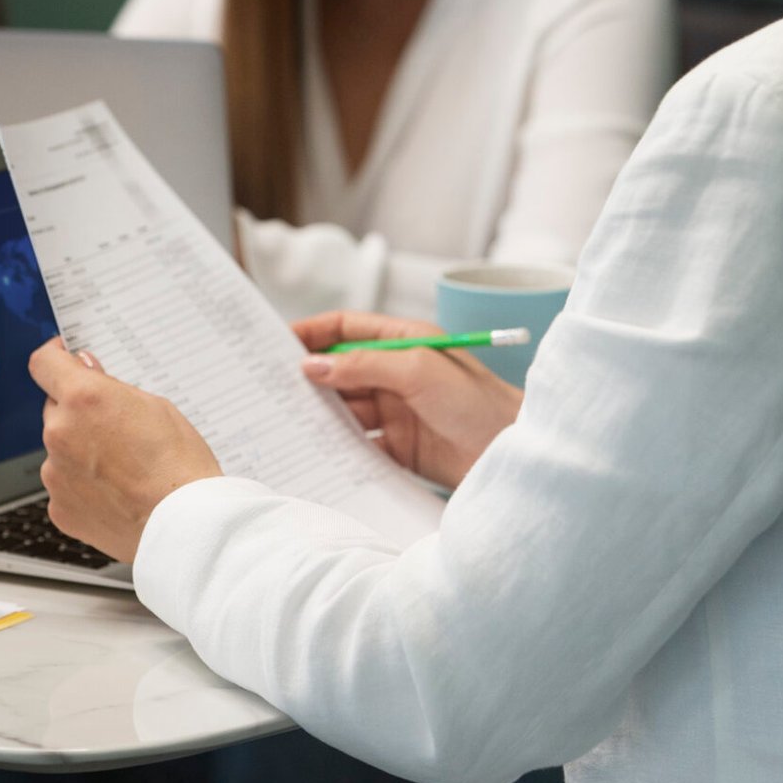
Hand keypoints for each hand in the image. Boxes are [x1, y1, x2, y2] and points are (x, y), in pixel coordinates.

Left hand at [30, 340, 220, 566]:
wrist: (183, 525)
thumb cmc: (179, 466)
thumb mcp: (155, 406)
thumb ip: (111, 388)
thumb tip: (87, 371)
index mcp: (83, 398)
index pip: (44, 364)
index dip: (54, 358)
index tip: (62, 359)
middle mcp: (60, 433)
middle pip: (56, 409)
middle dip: (79, 413)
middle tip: (117, 428)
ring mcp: (55, 473)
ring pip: (61, 450)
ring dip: (81, 452)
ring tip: (125, 469)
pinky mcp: (59, 507)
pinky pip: (65, 485)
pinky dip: (84, 486)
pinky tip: (116, 492)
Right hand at [294, 311, 522, 489]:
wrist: (511, 454)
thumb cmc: (478, 402)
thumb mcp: (417, 370)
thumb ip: (363, 365)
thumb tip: (313, 365)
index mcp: (403, 341)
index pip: (346, 329)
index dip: (312, 333)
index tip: (277, 343)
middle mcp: (396, 373)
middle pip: (339, 370)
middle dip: (307, 377)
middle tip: (270, 386)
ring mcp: (395, 411)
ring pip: (344, 408)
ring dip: (318, 413)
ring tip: (284, 420)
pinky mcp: (397, 447)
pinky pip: (357, 444)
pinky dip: (336, 446)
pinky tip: (315, 450)